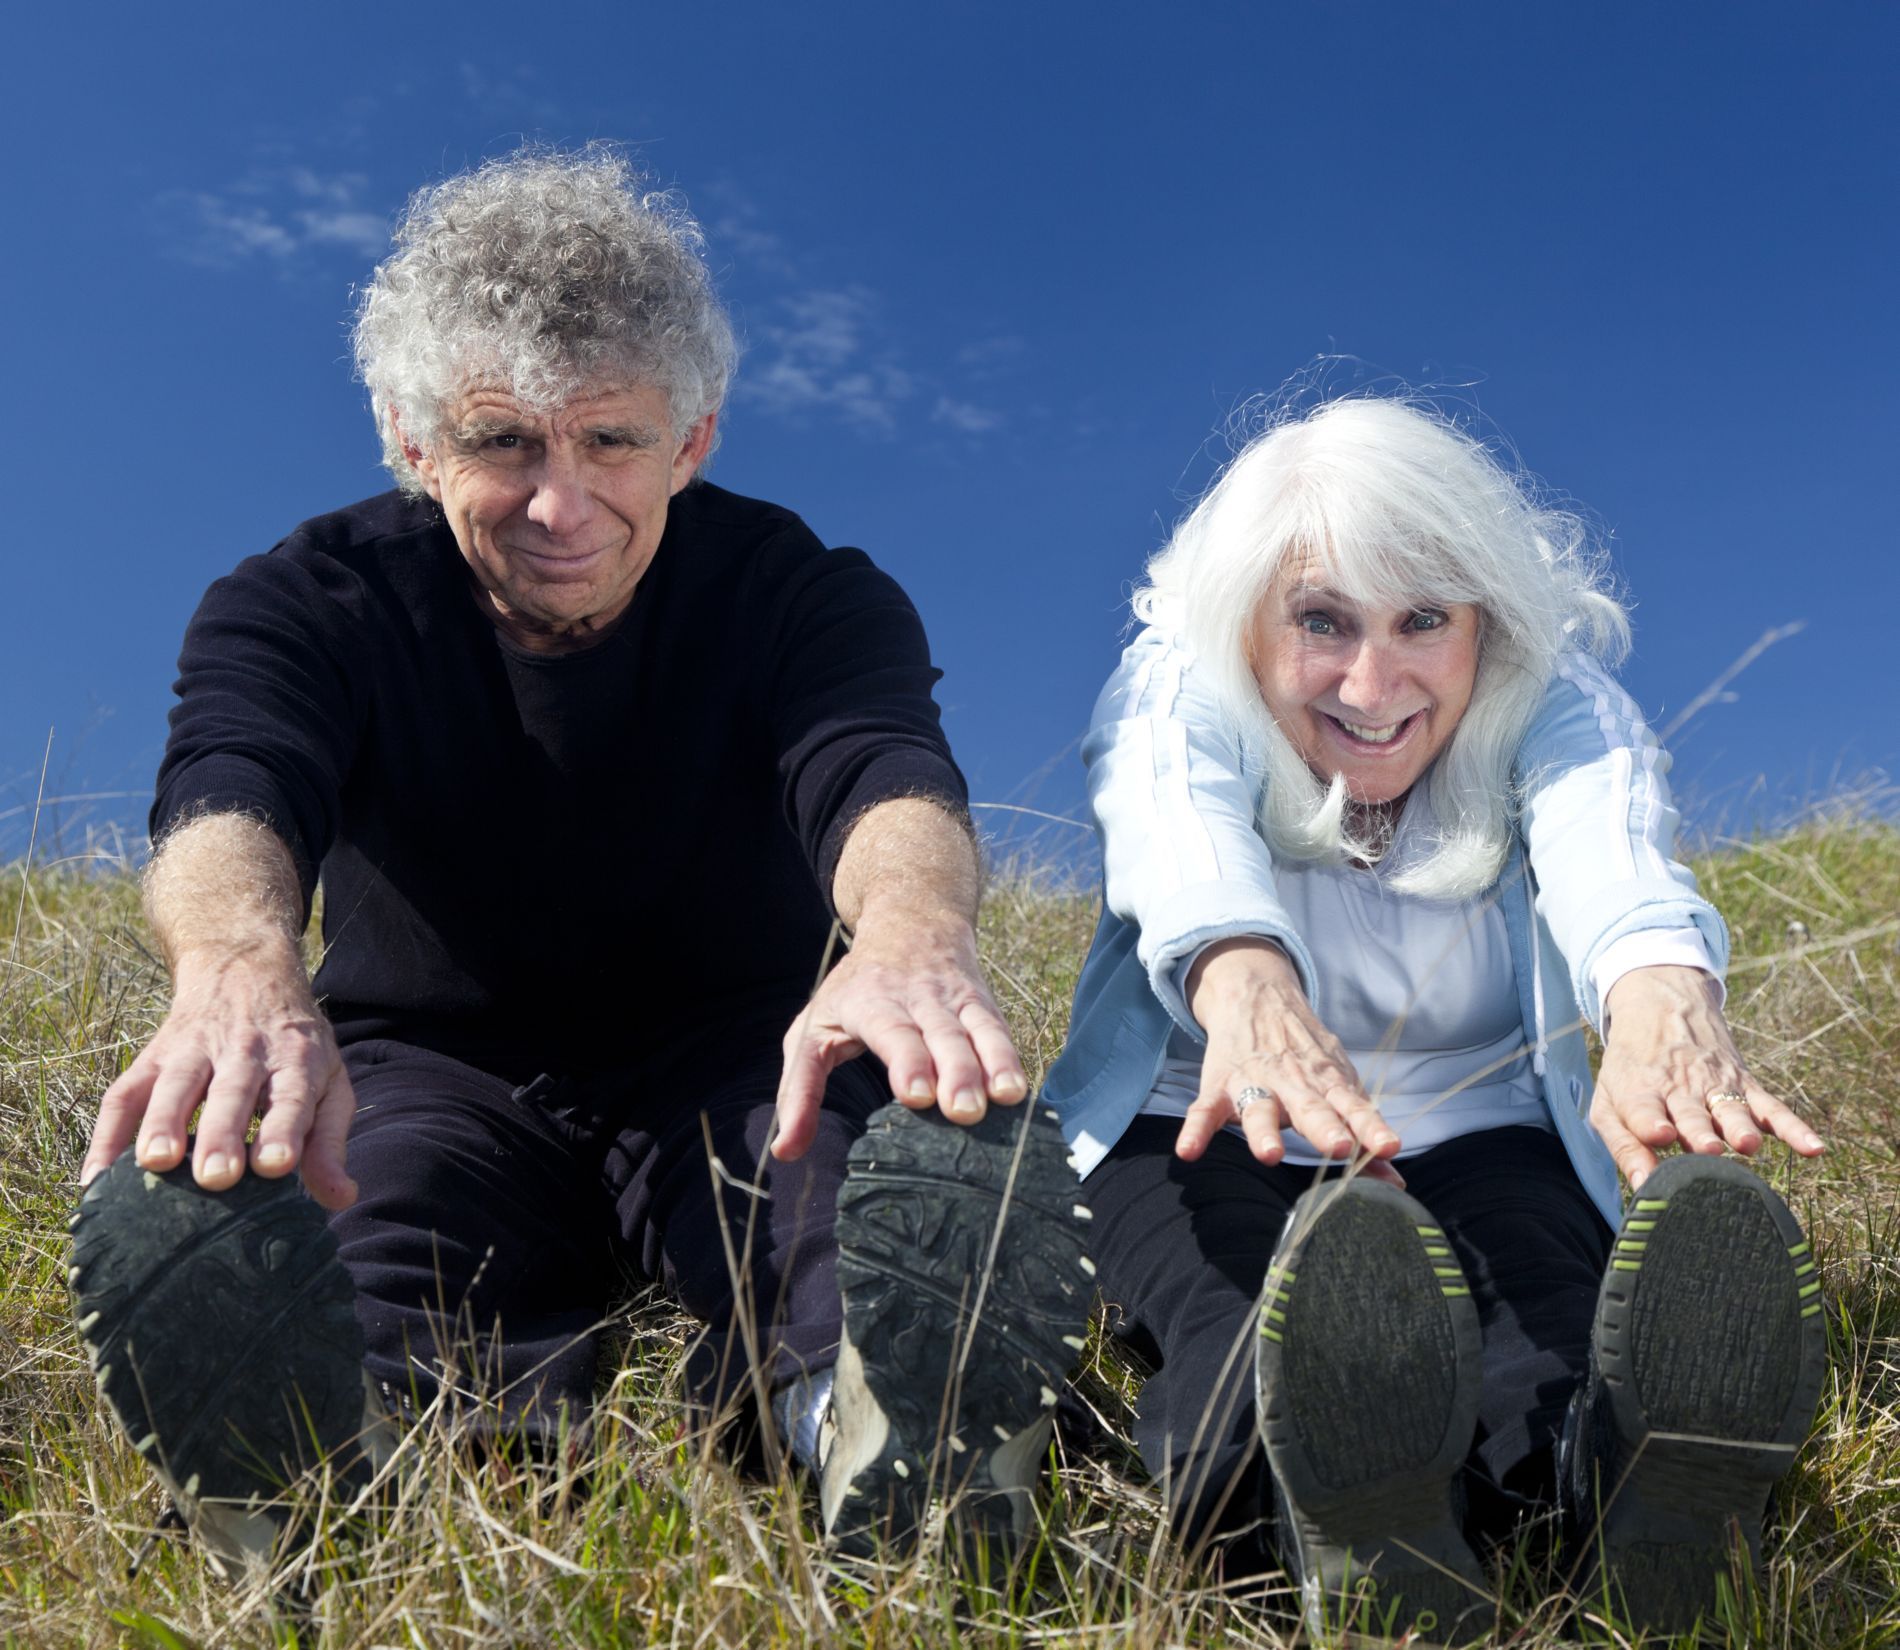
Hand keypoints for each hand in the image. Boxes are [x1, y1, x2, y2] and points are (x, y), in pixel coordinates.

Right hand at [81, 942, 358, 1209]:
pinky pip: (124, 1095)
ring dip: (161, 1124)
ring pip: (174, 1086)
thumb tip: (341, 1199)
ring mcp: (194, 1050)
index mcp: (295, 1060)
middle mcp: (244, 1051)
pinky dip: (106, 1136)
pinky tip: (97, 1179)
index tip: (276, 1166)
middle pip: (231, 1092)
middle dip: (221, 1134)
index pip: (292, 1096)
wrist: (246, 972)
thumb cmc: (295, 1048)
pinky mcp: (152, 1056)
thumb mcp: (328, 1083)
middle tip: (216, 1177)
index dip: (284, 1130)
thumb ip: (329, 1142)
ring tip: (154, 1164)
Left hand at [773, 907, 1026, 1161]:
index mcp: (872, 1002)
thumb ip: (799, 1089)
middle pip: (941, 1035)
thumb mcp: (812, 1029)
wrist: (911, 921)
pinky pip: (999, 1030)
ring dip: (993, 1063)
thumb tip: (785, 1151)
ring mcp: (956, 999)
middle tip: (962, 1111)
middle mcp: (919, 998)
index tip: (916, 1094)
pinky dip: (1011, 1057)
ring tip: (1005, 1098)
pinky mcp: (983, 1004)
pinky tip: (1019, 1090)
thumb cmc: (853, 990)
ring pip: (978, 1030)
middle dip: (955, 1072)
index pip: (893, 1031)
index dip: (907, 1061)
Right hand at [1176, 939, 1403, 1183]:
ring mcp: (1255, 1083)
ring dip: (1264, 1131)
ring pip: (1259, 1109)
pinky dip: (1195, 1130)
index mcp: (1326, 1085)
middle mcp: (1294, 1085)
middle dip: (1324, 1128)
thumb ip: (1361, 1133)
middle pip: (1310, 1109)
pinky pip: (1205, 1111)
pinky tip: (1189, 1151)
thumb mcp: (1339, 1084)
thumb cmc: (1305, 1055)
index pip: (1355, 1107)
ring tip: (1269, 1153)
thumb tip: (1396, 1184)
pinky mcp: (1220, 1086)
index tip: (1389, 1146)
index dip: (1372, 1127)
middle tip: (1339, 1146)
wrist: (1258, 997)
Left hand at [1591, 964, 1822, 1188]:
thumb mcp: (1611, 1099)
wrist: (1662, 1007)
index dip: (1649, 1122)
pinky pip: (1772, 1109)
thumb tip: (1641, 1186)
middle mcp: (1679, 1088)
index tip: (1660, 1135)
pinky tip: (1813, 1147)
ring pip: (1731, 1110)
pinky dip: (1793, 1128)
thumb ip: (1624, 1144)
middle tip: (1706, 1149)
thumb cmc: (1632, 1067)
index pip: (1642, 1107)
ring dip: (1740, 1128)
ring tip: (1747, 1145)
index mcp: (1640, 1089)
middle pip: (1691, 1114)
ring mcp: (1715, 1086)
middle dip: (1700, 1133)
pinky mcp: (1744, 1084)